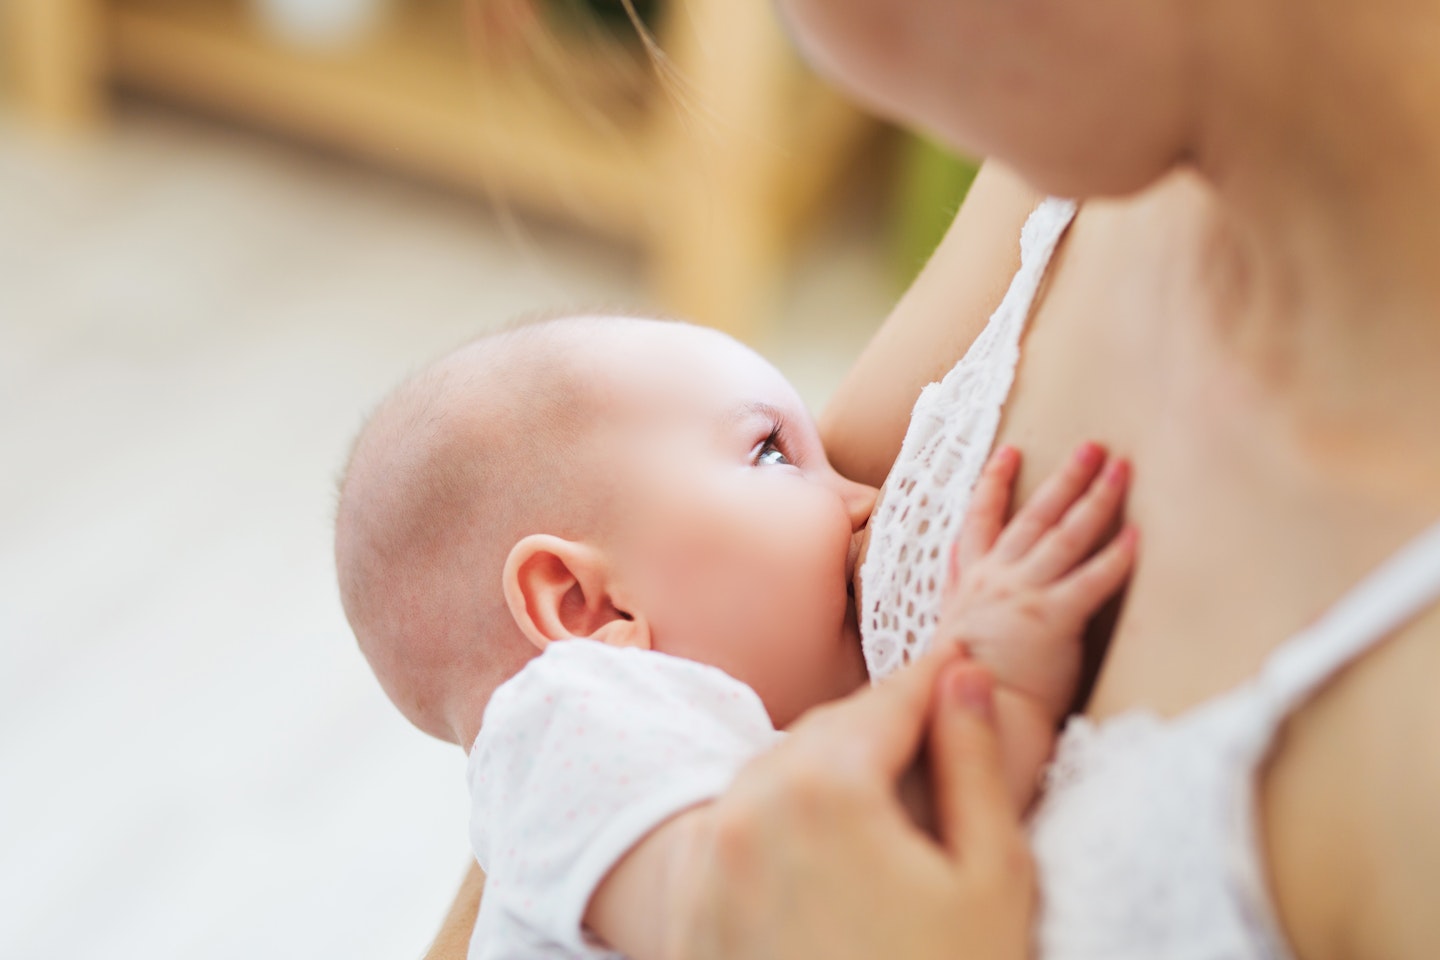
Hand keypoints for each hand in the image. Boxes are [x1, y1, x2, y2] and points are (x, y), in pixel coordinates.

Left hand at [668, 647, 1032, 959]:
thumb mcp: (991, 878)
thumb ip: (973, 763)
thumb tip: (964, 677)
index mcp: (824, 789)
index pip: (887, 703)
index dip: (933, 681)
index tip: (960, 662)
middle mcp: (747, 810)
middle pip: (825, 733)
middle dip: (879, 723)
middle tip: (930, 716)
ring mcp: (710, 863)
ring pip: (773, 775)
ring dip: (828, 766)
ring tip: (885, 781)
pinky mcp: (692, 912)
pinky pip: (740, 830)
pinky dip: (785, 818)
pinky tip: (831, 844)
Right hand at [940, 442, 1135, 721]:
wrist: (965, 717)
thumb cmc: (961, 684)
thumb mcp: (948, 629)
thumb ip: (956, 592)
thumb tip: (955, 562)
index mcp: (971, 582)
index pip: (981, 520)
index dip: (995, 483)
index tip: (1010, 452)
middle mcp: (996, 579)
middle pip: (1035, 516)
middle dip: (1065, 477)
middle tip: (1093, 445)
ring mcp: (1023, 595)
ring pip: (1064, 536)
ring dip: (1095, 498)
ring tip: (1121, 469)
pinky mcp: (1051, 619)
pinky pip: (1090, 581)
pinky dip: (1114, 557)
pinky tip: (1136, 536)